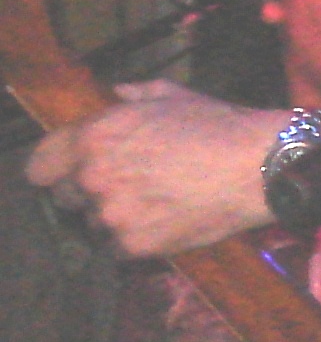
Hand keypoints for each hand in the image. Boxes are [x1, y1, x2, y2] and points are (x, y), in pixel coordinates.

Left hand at [25, 82, 278, 256]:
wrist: (260, 166)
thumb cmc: (219, 125)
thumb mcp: (173, 95)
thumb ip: (133, 95)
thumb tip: (114, 93)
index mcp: (95, 137)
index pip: (39, 166)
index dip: (56, 168)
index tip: (75, 171)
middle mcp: (94, 177)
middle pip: (65, 197)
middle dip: (88, 192)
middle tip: (125, 186)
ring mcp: (112, 215)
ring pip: (93, 224)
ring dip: (113, 217)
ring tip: (153, 205)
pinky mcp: (135, 245)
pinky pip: (117, 248)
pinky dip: (135, 240)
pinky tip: (163, 222)